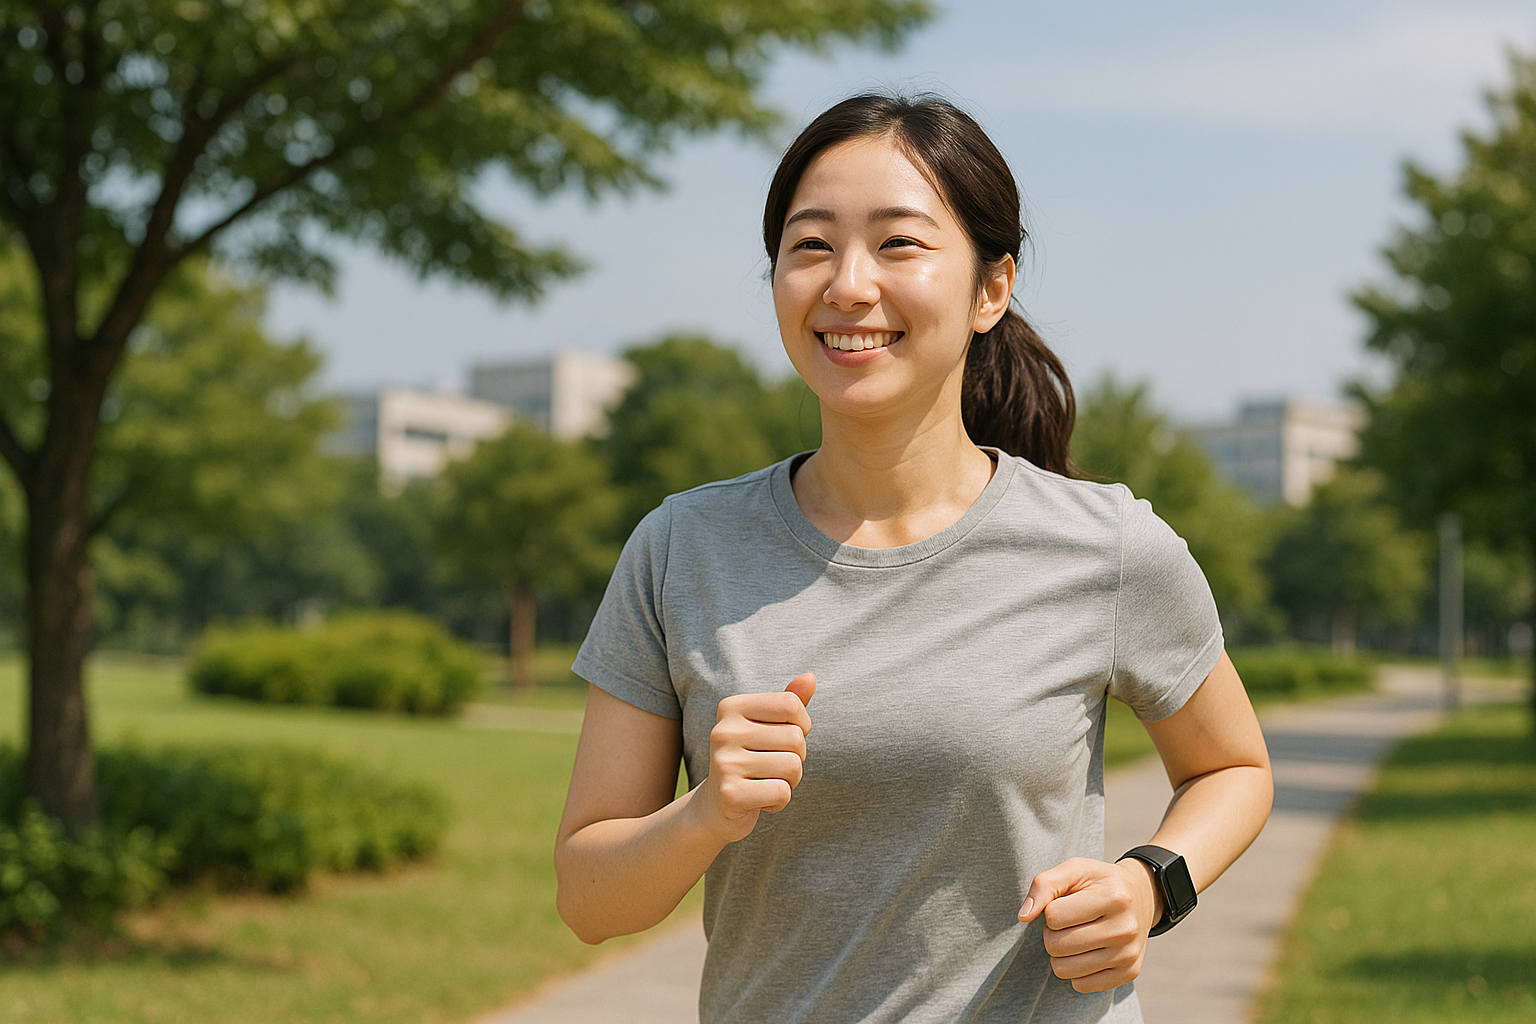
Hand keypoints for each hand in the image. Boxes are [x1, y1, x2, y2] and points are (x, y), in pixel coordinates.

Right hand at [696, 672, 815, 843]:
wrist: (716, 807)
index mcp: (731, 707)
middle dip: (796, 758)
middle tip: (773, 767)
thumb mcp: (767, 728)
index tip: (787, 739)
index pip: (790, 704)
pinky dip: (779, 802)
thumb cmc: (751, 759)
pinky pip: (782, 793)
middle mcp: (723, 731)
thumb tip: (811, 677)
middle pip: (795, 738)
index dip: (802, 725)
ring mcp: (723, 763)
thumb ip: (788, 702)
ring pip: (793, 767)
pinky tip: (759, 801)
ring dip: (790, 781)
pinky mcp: (729, 794)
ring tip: (766, 782)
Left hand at [1018, 857, 1161, 992]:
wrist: (1142, 897)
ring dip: (1060, 953)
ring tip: (1075, 936)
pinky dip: (1075, 970)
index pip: (1053, 916)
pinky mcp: (1128, 973)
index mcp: (1113, 898)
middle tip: (1068, 922)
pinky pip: (1081, 985)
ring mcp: (1128, 954)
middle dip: (1052, 933)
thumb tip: (1024, 916)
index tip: (1064, 903)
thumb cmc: (1099, 883)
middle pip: (1056, 945)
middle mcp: (1125, 929)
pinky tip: (1087, 951)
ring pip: (1064, 969)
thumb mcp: (1074, 870)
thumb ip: (1044, 885)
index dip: (1050, 909)